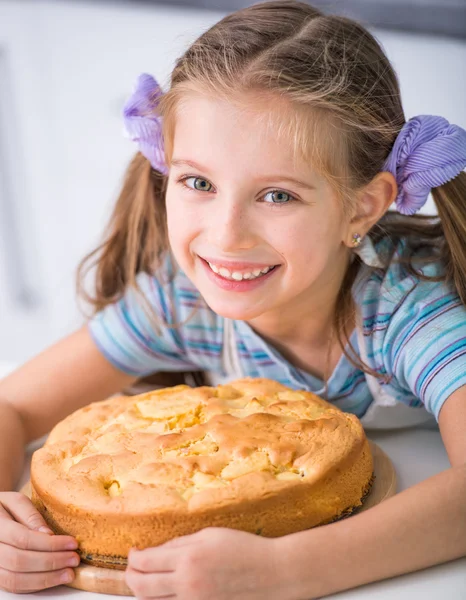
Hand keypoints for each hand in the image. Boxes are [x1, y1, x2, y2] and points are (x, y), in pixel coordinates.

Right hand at [0, 492, 79, 592]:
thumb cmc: (3, 507)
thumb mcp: (15, 501)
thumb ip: (30, 515)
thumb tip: (48, 534)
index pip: (23, 538)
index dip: (49, 544)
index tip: (72, 543)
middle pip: (20, 561)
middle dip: (51, 562)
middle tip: (74, 559)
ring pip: (16, 579)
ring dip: (46, 578)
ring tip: (69, 573)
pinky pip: (14, 586)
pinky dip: (36, 585)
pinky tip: (54, 578)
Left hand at [125, 527, 293, 599]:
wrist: (272, 572)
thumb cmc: (244, 548)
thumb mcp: (210, 535)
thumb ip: (181, 542)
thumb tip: (159, 550)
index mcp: (188, 557)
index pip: (146, 561)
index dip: (134, 557)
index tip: (133, 553)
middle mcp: (187, 583)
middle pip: (142, 585)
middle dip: (130, 576)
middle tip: (131, 569)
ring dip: (143, 591)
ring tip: (143, 581)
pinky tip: (164, 593)